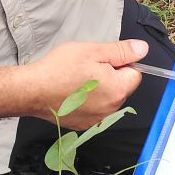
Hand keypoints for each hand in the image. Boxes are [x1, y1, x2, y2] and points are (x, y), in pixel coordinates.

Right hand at [18, 39, 148, 125]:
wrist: (32, 90)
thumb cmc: (60, 69)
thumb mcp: (93, 51)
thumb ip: (121, 51)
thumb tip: (143, 49)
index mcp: (118, 89)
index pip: (135, 73)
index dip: (120, 63)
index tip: (101, 60)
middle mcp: (111, 109)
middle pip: (121, 87)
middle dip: (110, 76)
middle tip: (87, 68)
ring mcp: (97, 120)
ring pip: (107, 99)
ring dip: (99, 89)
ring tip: (77, 80)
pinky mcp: (84, 125)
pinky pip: (94, 109)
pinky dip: (87, 101)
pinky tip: (71, 92)